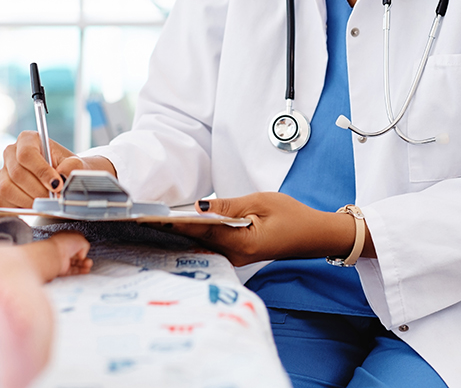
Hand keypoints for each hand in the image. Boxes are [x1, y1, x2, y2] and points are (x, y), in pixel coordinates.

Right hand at [0, 131, 116, 207]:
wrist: (64, 180)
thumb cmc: (67, 169)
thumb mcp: (75, 164)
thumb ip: (72, 166)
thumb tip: (63, 174)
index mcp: (27, 139)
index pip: (27, 154)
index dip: (41, 171)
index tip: (56, 185)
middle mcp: (11, 153)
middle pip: (17, 174)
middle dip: (38, 190)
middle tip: (54, 198)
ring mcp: (3, 172)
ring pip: (7, 189)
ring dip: (29, 201)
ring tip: (46, 203)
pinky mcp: (0, 189)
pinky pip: (1, 201)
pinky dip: (18, 207)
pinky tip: (34, 205)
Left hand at [167, 193, 358, 266]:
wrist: (314, 234)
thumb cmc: (293, 216)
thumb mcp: (260, 202)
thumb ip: (229, 206)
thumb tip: (201, 206)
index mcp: (243, 244)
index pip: (204, 231)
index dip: (178, 223)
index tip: (156, 218)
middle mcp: (237, 256)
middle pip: (200, 240)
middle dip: (175, 229)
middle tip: (147, 219)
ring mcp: (238, 258)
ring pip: (205, 243)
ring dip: (185, 232)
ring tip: (158, 221)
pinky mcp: (239, 254)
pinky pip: (214, 244)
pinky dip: (200, 235)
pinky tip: (184, 226)